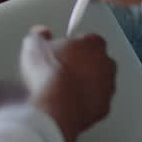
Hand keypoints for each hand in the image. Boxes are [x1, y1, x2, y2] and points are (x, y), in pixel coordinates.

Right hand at [20, 26, 115, 141]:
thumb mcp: (34, 46)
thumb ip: (40, 36)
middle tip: (61, 70)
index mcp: (93, 44)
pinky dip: (84, 103)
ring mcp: (107, 87)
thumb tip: (40, 34)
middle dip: (81, 64)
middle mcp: (106, 64)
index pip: (87, 38)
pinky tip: (68, 104)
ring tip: (62, 89)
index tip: (61, 50)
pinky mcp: (103, 108)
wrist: (56, 107)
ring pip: (98, 82)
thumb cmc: (51, 76)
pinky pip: (95, 102)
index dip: (72, 45)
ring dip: (84, 84)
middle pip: (96, 60)